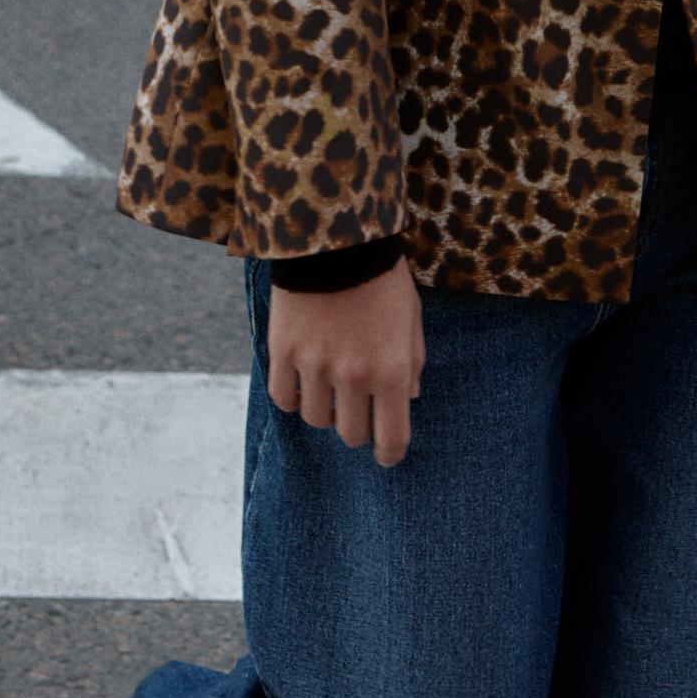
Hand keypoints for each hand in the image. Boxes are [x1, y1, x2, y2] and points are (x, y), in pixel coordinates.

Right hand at [267, 259, 425, 468]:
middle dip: (358, 431)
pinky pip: (284, 397)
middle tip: (358, 416)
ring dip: (326, 413)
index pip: (392, 439)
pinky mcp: (285, 352)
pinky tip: (302, 386)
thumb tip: (408, 398)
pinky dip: (293, 399)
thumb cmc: (382, 280)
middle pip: (351, 434)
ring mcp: (316, 366)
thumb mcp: (411, 320)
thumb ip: (413, 363)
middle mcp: (354, 377)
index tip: (386, 456)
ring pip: (316, 419)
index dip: (390, 455)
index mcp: (392, 372)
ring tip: (330, 394)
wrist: (337, 242)